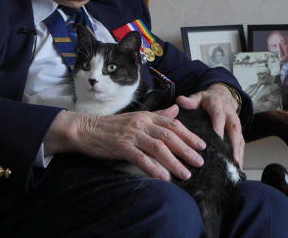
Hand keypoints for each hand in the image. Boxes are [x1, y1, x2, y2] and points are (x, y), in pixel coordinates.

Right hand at [45, 105, 205, 180]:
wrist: (86, 129)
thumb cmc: (112, 126)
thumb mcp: (137, 117)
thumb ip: (158, 115)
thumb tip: (176, 110)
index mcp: (147, 116)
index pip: (173, 124)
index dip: (189, 135)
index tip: (202, 145)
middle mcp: (142, 124)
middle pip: (170, 136)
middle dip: (187, 150)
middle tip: (199, 161)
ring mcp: (132, 135)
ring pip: (159, 148)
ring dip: (174, 162)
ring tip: (186, 173)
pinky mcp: (121, 146)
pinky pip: (141, 158)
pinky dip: (153, 168)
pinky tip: (163, 177)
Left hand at [176, 84, 244, 166]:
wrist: (222, 94)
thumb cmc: (207, 100)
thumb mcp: (198, 97)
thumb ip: (189, 101)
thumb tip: (180, 100)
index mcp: (217, 104)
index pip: (218, 115)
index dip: (219, 127)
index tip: (218, 138)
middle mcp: (229, 113)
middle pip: (234, 127)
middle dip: (234, 143)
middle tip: (232, 157)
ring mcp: (235, 121)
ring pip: (239, 135)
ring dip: (239, 150)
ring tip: (236, 164)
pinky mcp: (238, 129)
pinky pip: (241, 141)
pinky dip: (240, 153)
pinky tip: (238, 164)